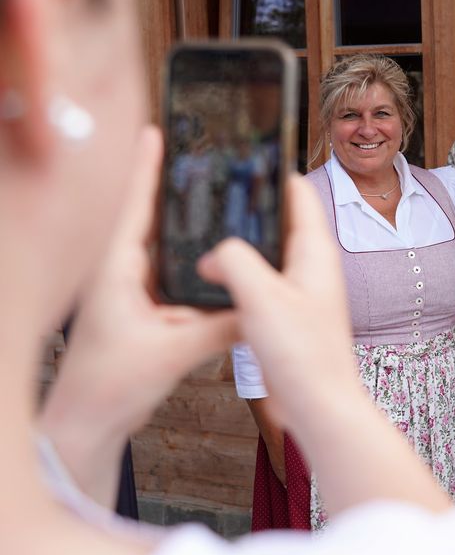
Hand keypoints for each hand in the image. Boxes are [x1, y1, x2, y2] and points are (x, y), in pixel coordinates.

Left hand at [39, 127, 237, 503]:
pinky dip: (196, 265)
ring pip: (167, 250)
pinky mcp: (146, 312)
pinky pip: (176, 278)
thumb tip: (263, 307)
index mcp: (116, 272)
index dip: (145, 168)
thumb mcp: (173, 351)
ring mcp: (133, 293)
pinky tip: (220, 259)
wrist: (90, 424)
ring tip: (217, 201)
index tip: (156, 131)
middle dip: (174, 189)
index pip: (133, 207)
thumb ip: (222, 327)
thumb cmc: (111, 386)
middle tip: (200, 157)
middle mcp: (122, 275)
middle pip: (152, 220)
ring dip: (188, 228)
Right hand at [199, 174, 451, 513]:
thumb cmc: (304, 354)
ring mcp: (304, 291)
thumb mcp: (260, 297)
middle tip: (214, 193)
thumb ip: (233, 261)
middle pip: (281, 220)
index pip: (299, 193)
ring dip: (243, 243)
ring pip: (270, 252)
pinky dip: (242, 274)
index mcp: (316, 251)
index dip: (273, 171)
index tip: (243, 156)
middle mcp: (314, 266)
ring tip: (206, 233)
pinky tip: (215, 282)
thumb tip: (212, 254)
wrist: (322, 406)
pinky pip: (264, 281)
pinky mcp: (292, 315)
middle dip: (251, 207)